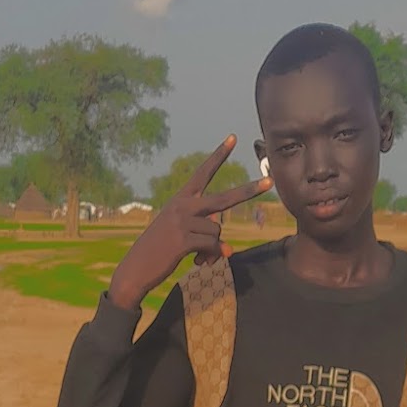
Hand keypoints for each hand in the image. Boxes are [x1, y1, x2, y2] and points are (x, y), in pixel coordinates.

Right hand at [108, 137, 272, 310]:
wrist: (136, 268)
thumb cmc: (160, 250)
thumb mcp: (183, 236)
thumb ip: (206, 236)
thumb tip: (227, 250)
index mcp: (181, 199)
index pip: (203, 173)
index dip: (218, 156)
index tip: (232, 138)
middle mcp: (183, 206)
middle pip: (224, 199)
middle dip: (249, 192)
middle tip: (270, 183)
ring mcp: (183, 222)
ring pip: (218, 232)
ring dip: (212, 247)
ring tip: (196, 255)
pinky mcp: (183, 240)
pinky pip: (211, 246)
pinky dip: (209, 256)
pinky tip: (197, 262)